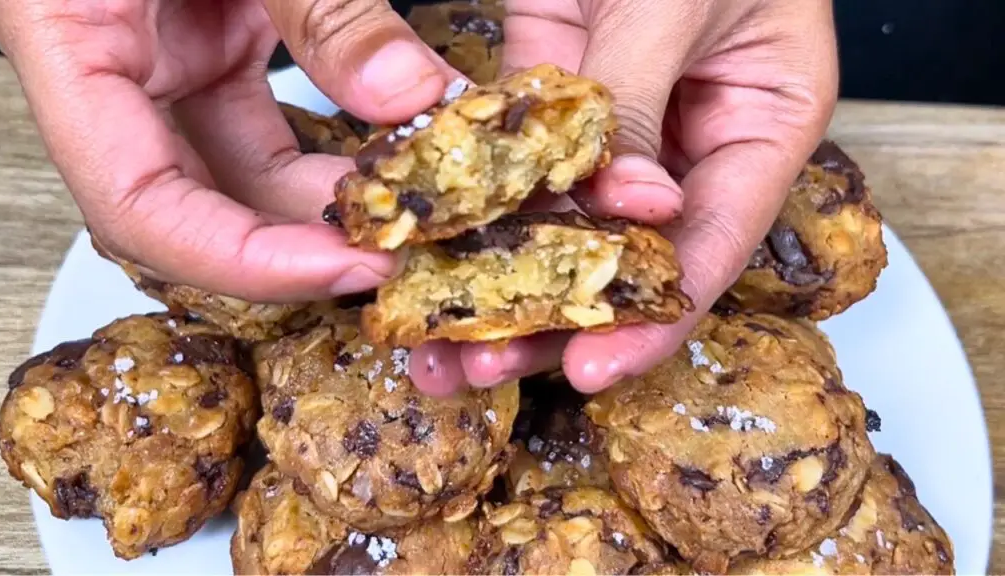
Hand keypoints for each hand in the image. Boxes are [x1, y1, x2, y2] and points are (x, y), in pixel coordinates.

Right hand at [0, 0, 460, 301]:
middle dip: (297, 238)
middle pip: (194, 203)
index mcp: (67, 35)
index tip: (343, 267)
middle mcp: (109, 66)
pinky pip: (266, 122)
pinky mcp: (212, 43)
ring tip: (409, 207)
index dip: (240, 258)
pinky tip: (387, 153)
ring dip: (321, 199)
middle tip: (399, 248)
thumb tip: (415, 97)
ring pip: (237, 171)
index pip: (136, 202)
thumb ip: (324, 5)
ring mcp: (162, 59)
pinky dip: (327, 146)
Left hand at [409, 0, 837, 393]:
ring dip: (496, 268)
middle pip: (623, 246)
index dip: (650, 313)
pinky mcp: (554, 71)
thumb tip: (617, 208)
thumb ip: (637, 97)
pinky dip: (468, 188)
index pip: (710, 241)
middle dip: (550, 312)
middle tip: (479, 361)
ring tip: (434, 331)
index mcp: (762, 117)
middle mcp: (689, 127)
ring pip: (558, 208)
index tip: (589, 369)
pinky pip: (509, 143)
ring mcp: (617, 104)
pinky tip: (423, 238)